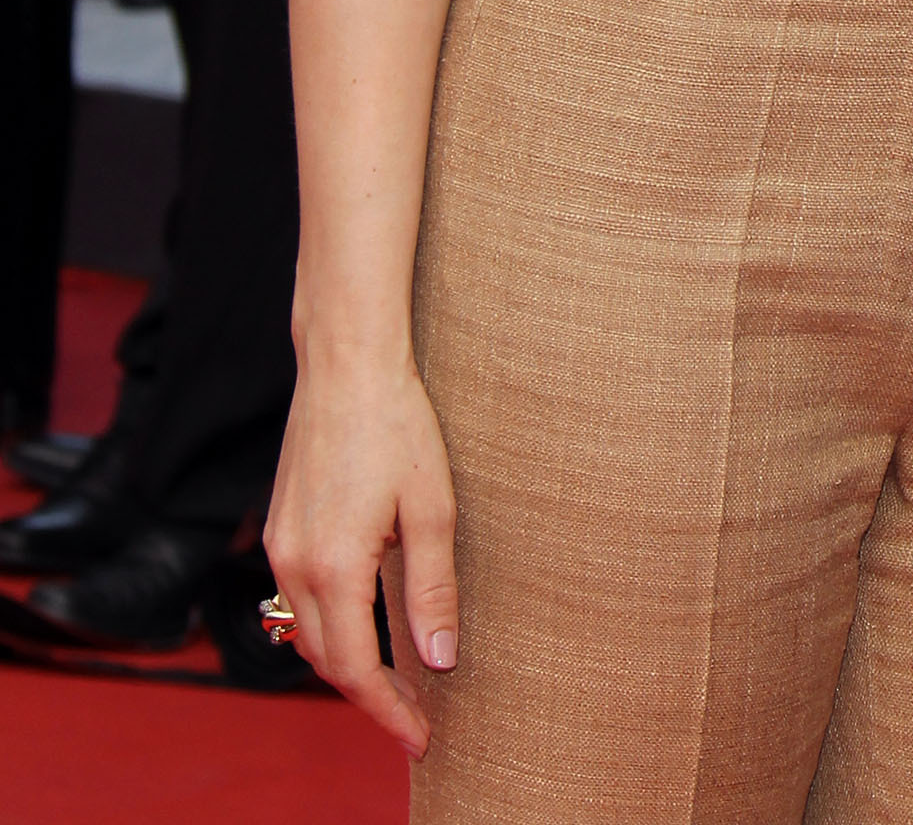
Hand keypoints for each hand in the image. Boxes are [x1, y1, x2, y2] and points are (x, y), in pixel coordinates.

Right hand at [265, 356, 457, 756]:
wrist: (345, 365)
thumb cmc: (397, 425)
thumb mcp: (432, 508)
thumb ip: (432, 589)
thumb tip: (441, 658)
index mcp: (334, 567)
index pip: (355, 670)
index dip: (387, 711)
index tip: (419, 738)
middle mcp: (294, 566)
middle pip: (326, 660)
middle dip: (368, 696)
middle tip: (415, 716)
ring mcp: (281, 547)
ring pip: (307, 633)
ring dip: (346, 663)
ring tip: (395, 679)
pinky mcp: (280, 528)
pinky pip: (298, 599)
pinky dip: (330, 626)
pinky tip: (364, 622)